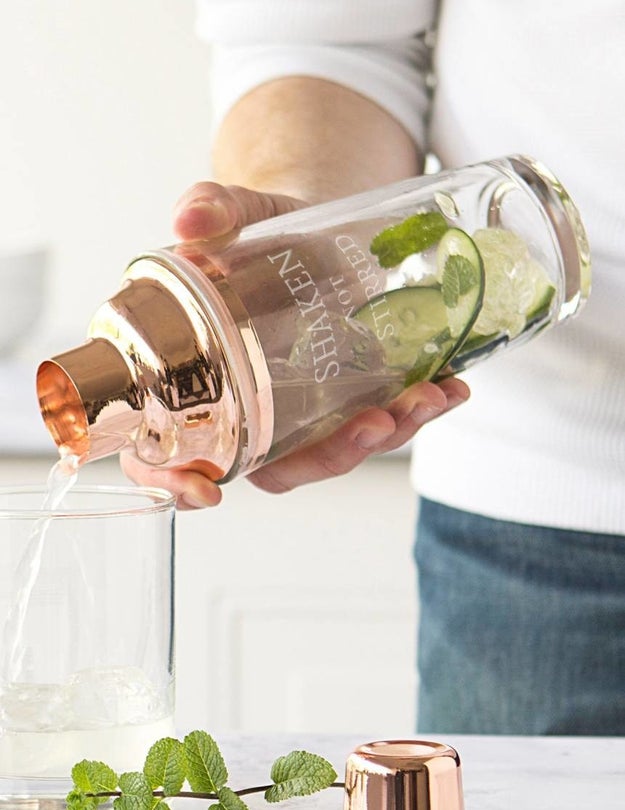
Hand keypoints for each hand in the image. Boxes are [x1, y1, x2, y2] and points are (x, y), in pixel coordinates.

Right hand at [121, 182, 469, 508]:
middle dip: (330, 457)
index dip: (178, 482)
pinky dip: (418, 410)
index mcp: (205, 375)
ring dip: (387, 435)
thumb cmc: (262, 228)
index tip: (207, 492)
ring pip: (336, 450)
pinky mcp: (349, 396)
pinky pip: (379, 419)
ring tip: (428, 398)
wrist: (310, 221)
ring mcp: (305, 407)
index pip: (171, 451)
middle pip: (278, 466)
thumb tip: (189, 222)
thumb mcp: (242, 211)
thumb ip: (213, 207)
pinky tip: (451, 386)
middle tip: (375, 424)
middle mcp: (254, 406)